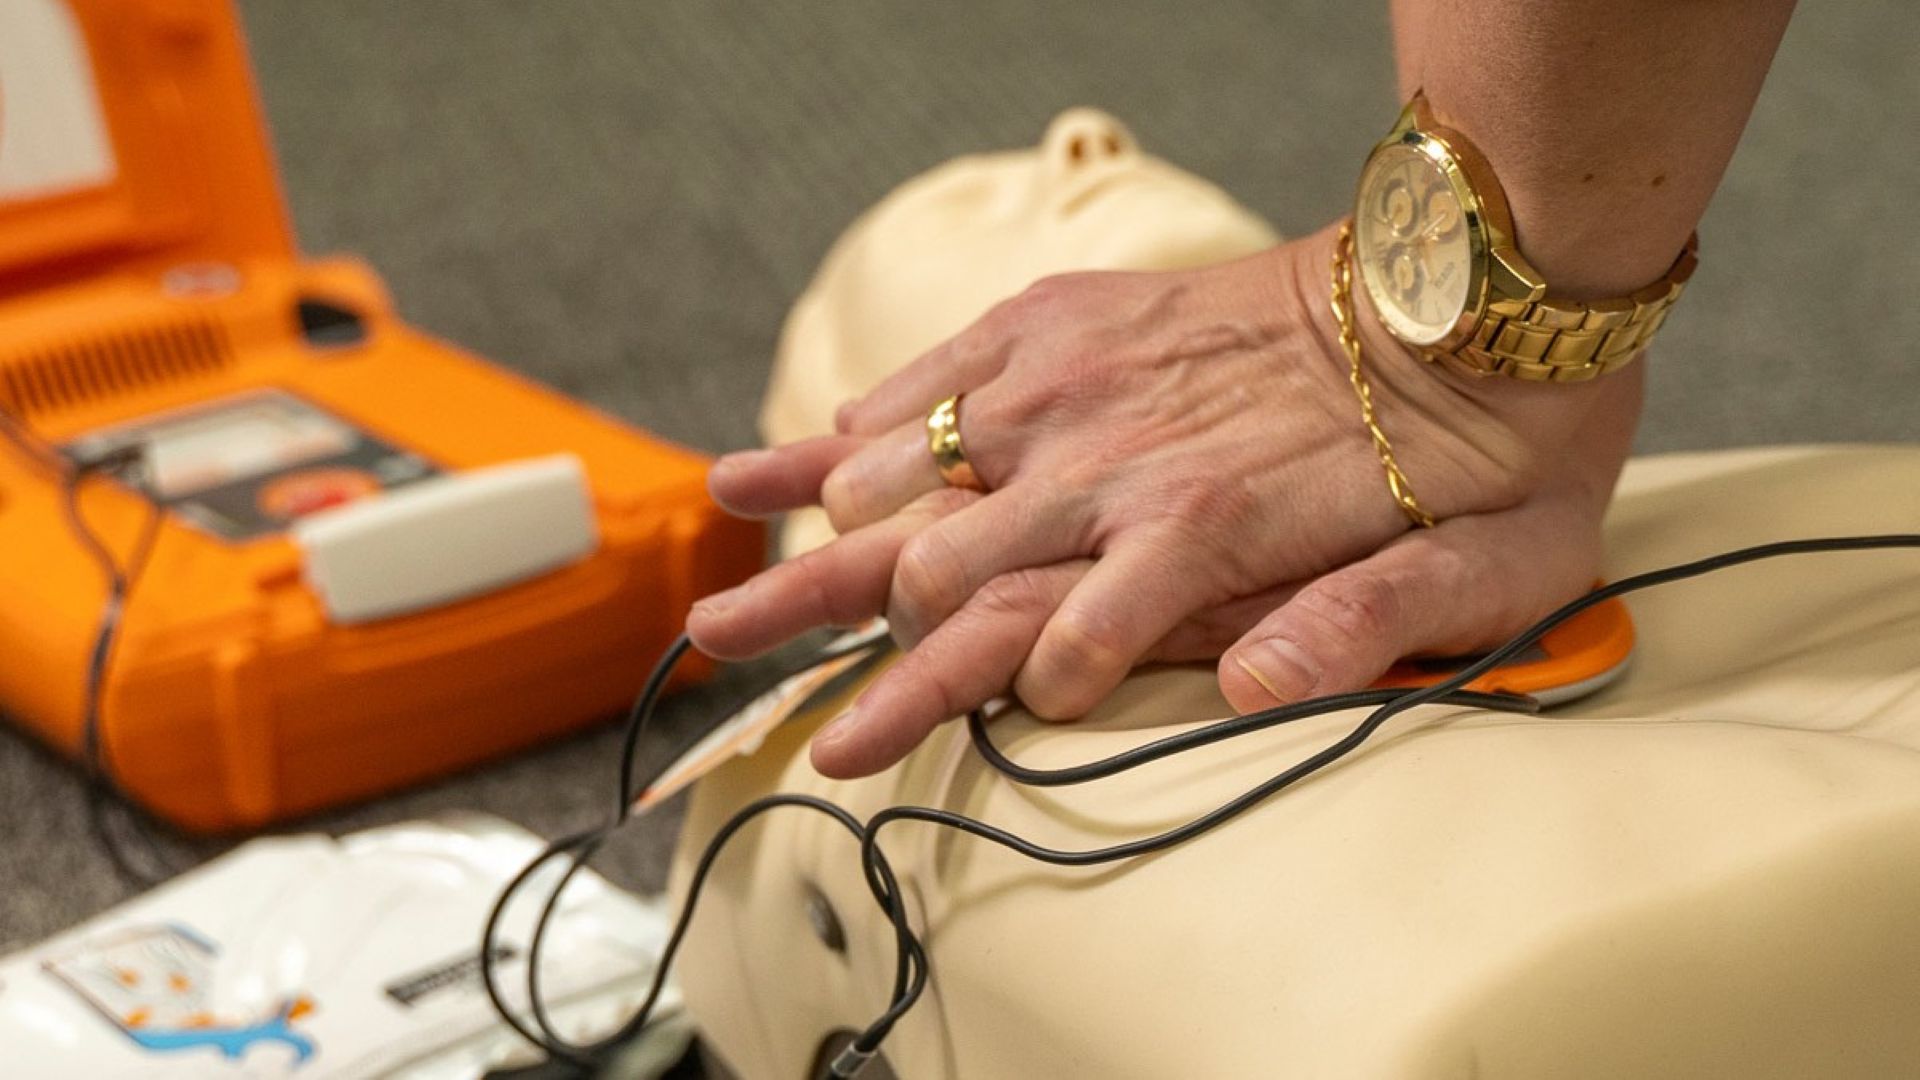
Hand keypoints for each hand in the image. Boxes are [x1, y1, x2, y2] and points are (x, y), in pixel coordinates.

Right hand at [691, 221, 1641, 776]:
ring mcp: (1083, 380)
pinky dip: (867, 415)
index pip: (1031, 644)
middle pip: (925, 561)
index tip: (865, 755)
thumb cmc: (1484, 444)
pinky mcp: (1076, 316)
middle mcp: (1112, 460)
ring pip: (907, 463)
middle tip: (719, 666)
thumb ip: (1364, 629)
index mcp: (1199, 531)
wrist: (1474, 281)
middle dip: (815, 626)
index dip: (932, 709)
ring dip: (806, 523)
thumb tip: (1247, 691)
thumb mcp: (1484, 570)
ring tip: (713, 558)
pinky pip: (943, 369)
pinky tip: (807, 445)